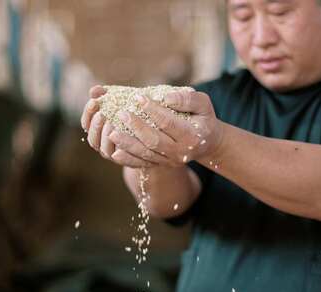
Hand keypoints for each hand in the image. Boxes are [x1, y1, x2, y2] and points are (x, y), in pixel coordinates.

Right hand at [81, 85, 166, 167]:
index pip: (86, 122)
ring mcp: (114, 154)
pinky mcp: (127, 161)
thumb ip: (107, 96)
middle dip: (95, 125)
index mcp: (98, 129)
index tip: (94, 101)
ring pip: (104, 149)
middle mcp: (103, 143)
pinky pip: (120, 157)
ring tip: (112, 123)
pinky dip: (120, 148)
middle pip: (92, 137)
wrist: (156, 133)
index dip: (88, 113)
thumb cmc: (135, 113)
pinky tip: (126, 136)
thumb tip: (95, 90)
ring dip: (106, 136)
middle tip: (102, 113)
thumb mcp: (122, 102)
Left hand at [108, 91, 223, 166]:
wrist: (208, 143)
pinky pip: (142, 164)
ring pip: (145, 154)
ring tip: (112, 132)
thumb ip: (187, 99)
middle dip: (136, 126)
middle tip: (121, 113)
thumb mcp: (204, 104)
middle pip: (153, 140)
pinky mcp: (162, 165)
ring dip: (127, 144)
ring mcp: (170, 161)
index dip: (152, 110)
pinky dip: (128, 159)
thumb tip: (166, 97)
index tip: (138, 98)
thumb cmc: (203, 118)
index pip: (167, 122)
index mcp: (192, 136)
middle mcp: (181, 152)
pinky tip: (115, 151)